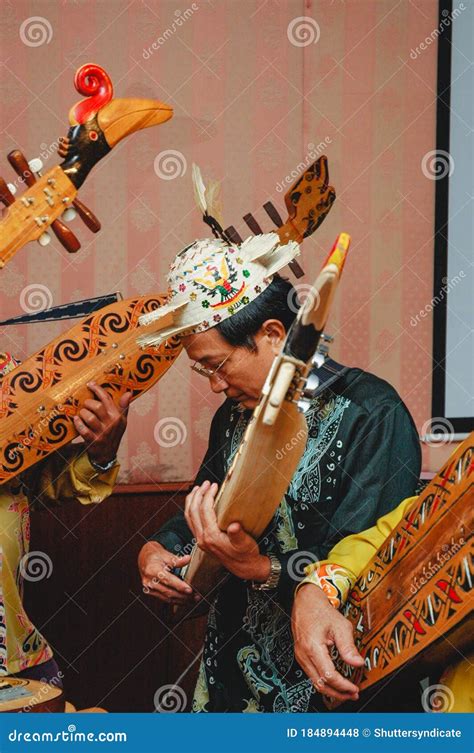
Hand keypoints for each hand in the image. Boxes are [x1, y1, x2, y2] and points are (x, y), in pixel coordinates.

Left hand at [73, 382, 131, 465]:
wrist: (107, 455)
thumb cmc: (113, 434)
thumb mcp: (121, 421)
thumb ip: (124, 407)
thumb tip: (129, 393)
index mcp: (117, 416)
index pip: (107, 399)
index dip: (97, 389)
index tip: (90, 384)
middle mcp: (111, 424)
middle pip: (97, 407)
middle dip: (88, 403)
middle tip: (85, 405)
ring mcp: (102, 433)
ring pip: (89, 417)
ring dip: (82, 413)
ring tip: (81, 414)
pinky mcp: (93, 441)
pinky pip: (83, 430)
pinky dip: (78, 424)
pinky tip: (76, 420)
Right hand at [138, 541, 197, 604]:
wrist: (144, 559)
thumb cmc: (155, 555)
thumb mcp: (165, 554)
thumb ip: (176, 559)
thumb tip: (188, 559)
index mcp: (152, 570)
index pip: (167, 580)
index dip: (179, 586)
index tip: (189, 590)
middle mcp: (149, 581)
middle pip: (168, 591)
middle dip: (183, 596)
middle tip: (195, 596)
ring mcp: (149, 588)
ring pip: (167, 598)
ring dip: (181, 600)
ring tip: (193, 600)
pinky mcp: (151, 592)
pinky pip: (164, 599)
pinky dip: (175, 601)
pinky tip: (184, 601)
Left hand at [184, 480, 270, 581]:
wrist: (244, 567)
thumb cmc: (246, 554)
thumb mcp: (245, 544)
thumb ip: (238, 536)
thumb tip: (234, 527)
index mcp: (211, 537)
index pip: (204, 511)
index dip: (208, 495)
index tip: (214, 485)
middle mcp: (202, 538)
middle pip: (192, 511)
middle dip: (198, 494)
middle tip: (206, 483)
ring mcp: (200, 540)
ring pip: (189, 516)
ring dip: (192, 501)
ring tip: (198, 489)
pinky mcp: (202, 540)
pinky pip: (191, 522)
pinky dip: (192, 509)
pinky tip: (197, 503)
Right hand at [292, 583, 364, 701]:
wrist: (305, 601)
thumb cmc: (320, 610)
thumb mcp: (340, 625)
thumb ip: (348, 646)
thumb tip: (358, 663)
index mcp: (313, 647)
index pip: (329, 676)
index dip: (343, 686)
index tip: (355, 688)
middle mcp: (303, 654)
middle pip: (320, 684)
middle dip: (338, 693)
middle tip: (353, 694)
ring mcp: (300, 656)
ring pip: (315, 682)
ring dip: (331, 690)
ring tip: (346, 691)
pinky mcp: (301, 655)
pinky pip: (312, 674)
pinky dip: (324, 681)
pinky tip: (335, 681)